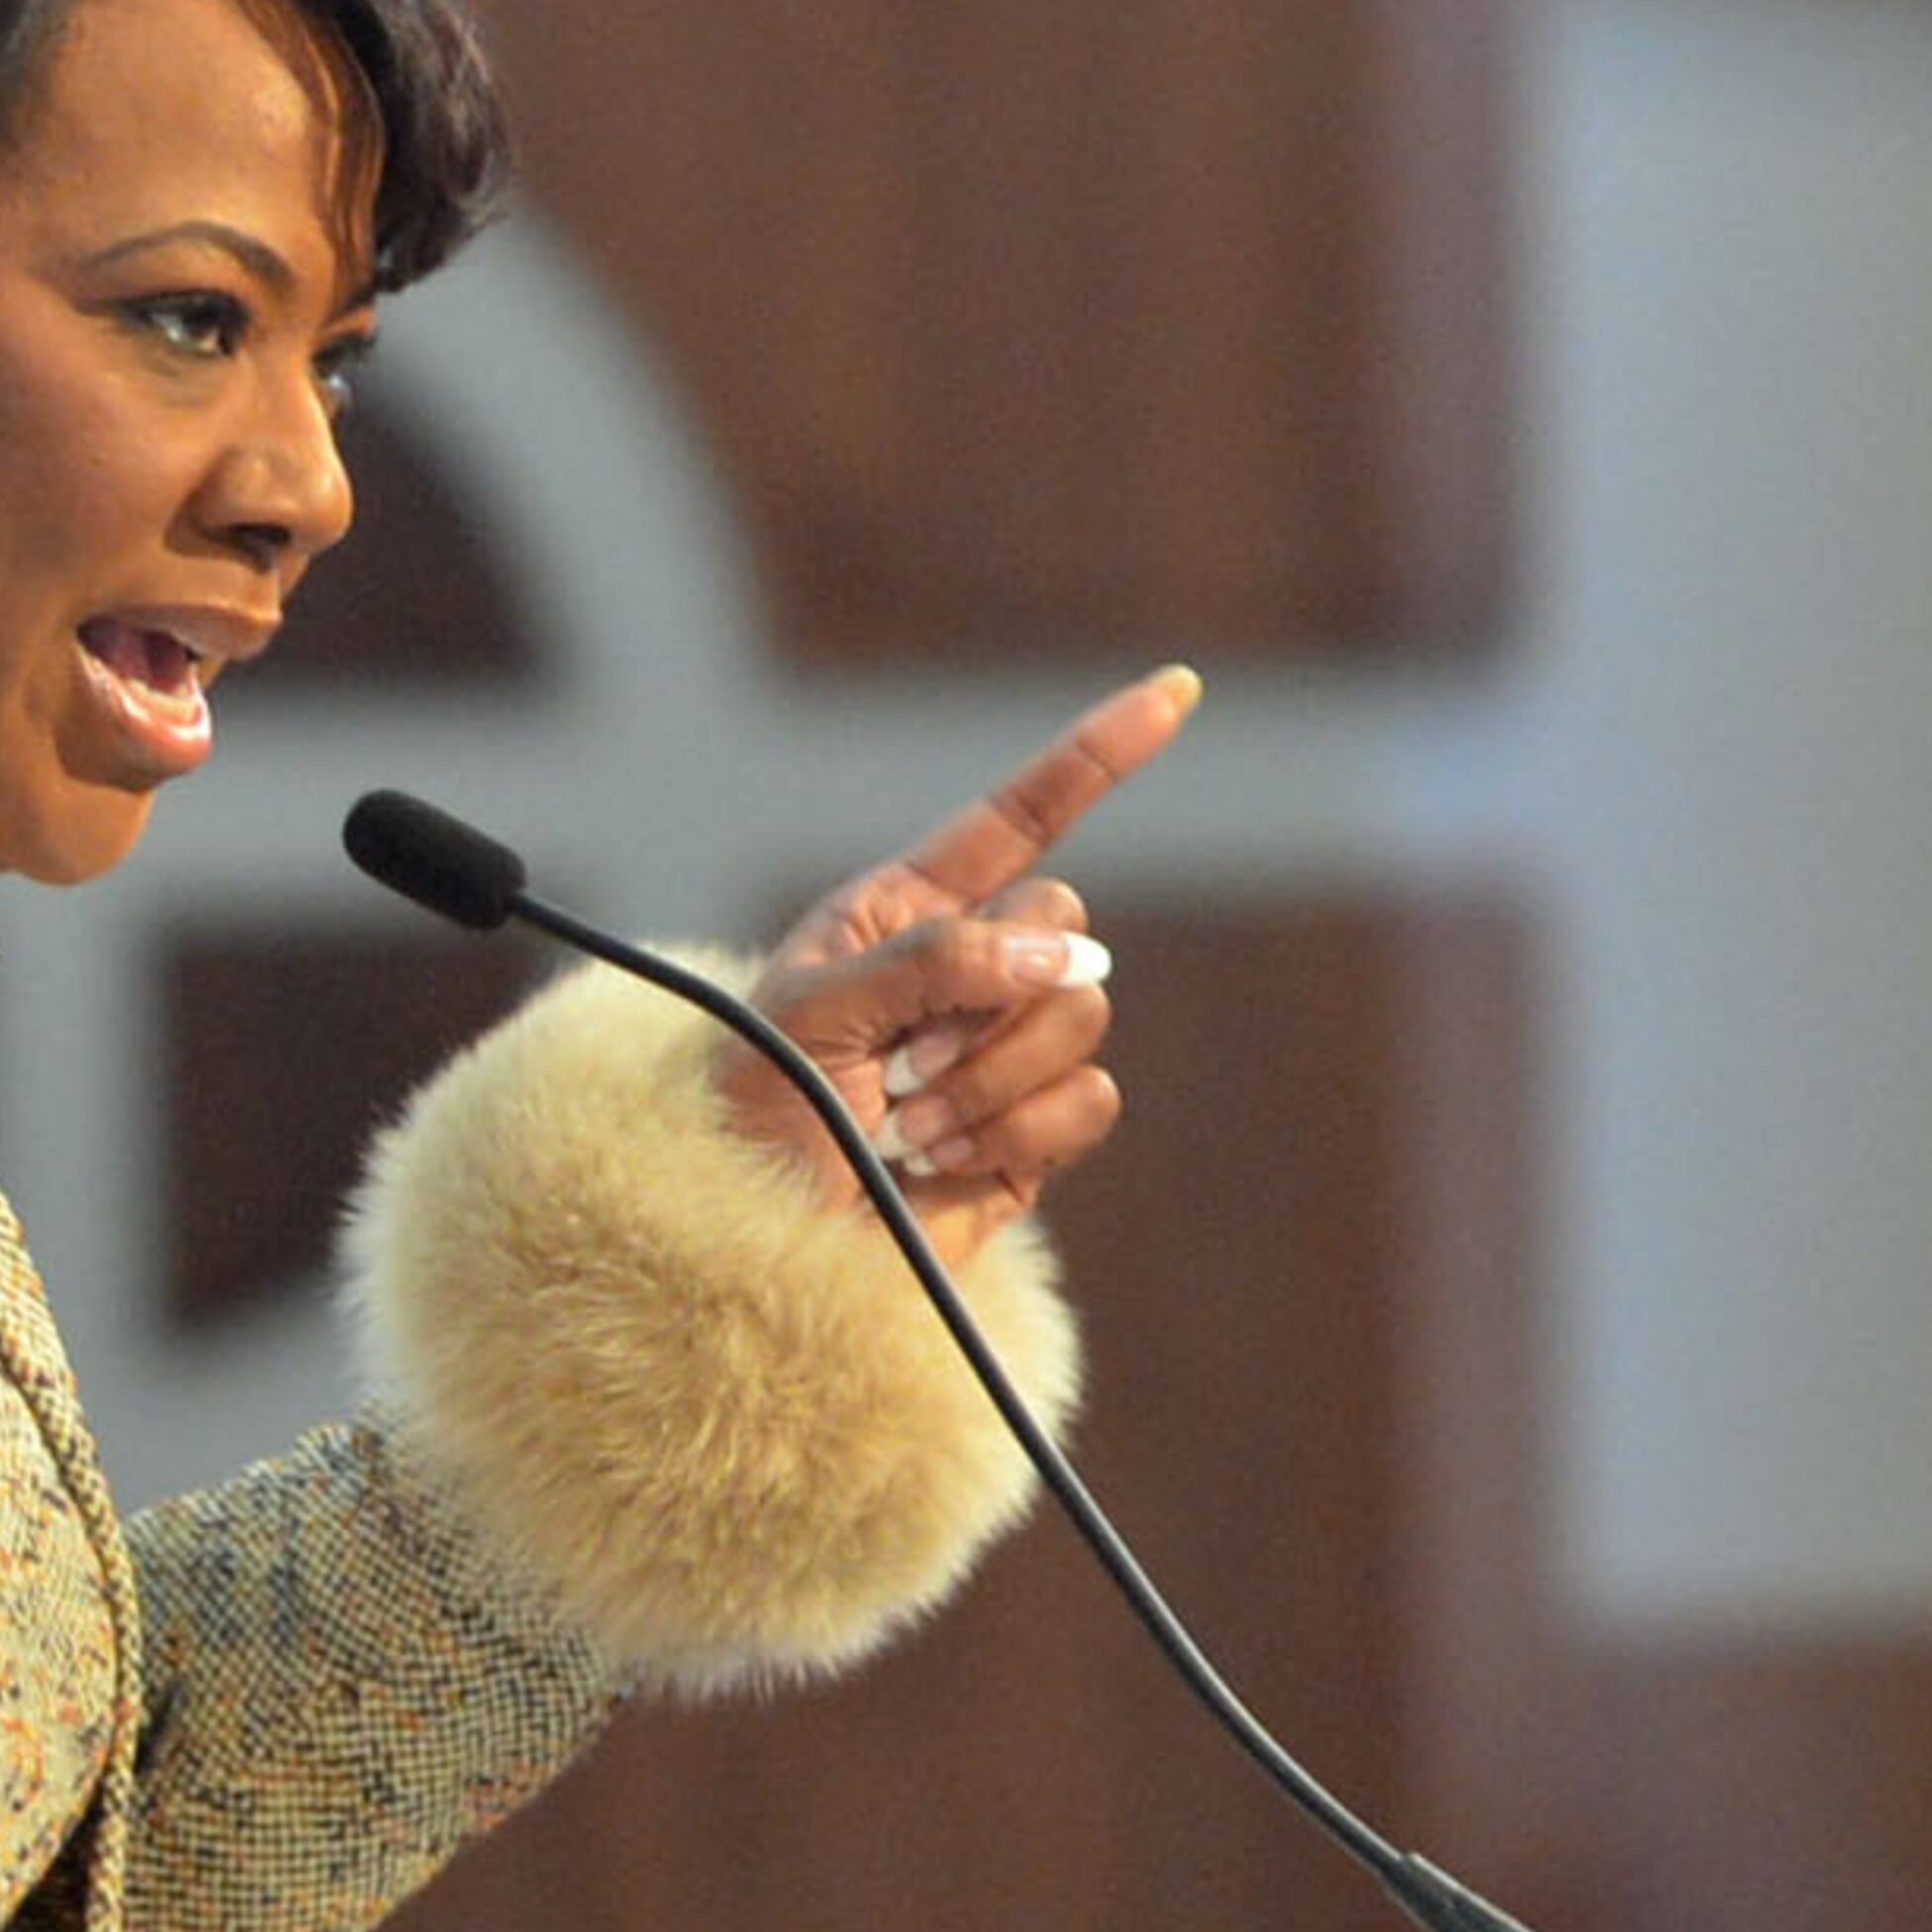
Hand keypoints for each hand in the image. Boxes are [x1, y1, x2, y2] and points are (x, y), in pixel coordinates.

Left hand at [732, 666, 1199, 1259]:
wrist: (756, 1243)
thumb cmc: (753, 1114)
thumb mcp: (811, 1013)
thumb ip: (936, 962)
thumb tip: (1067, 953)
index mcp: (906, 912)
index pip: (1018, 817)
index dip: (1098, 754)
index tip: (1178, 688)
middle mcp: (972, 969)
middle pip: (1068, 927)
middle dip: (989, 1001)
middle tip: (898, 1067)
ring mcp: (1009, 1051)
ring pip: (1082, 1018)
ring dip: (988, 1081)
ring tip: (905, 1125)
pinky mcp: (1035, 1133)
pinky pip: (1088, 1103)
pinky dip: (1016, 1136)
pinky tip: (941, 1165)